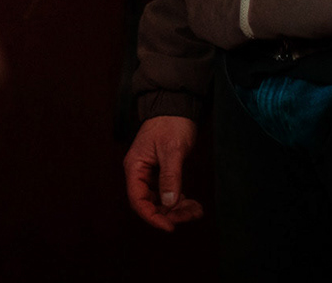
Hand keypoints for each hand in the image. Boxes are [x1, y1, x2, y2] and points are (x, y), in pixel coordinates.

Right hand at [124, 115, 204, 230]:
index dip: (152, 216)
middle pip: (150, 203)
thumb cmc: (171, 122)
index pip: (138, 200)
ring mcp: (150, 173)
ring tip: (196, 211)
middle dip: (170, 213)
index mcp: (135, 167)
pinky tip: (193, 204)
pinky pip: (168, 193)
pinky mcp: (161, 172)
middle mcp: (140, 172)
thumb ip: (170, 177)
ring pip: (161, 201)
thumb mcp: (172, 150)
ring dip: (177, 209)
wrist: (177, 104)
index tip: (170, 226)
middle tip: (190, 216)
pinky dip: (180, 201)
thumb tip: (169, 202)